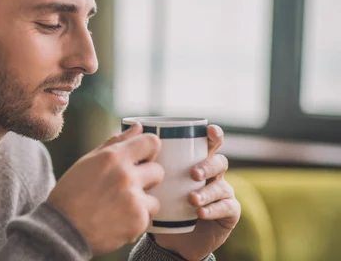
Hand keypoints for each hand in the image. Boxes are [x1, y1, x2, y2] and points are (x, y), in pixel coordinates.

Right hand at [48, 124, 164, 254]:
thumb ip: (115, 143)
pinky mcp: (138, 222)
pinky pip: (148, 218)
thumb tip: (137, 127)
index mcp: (113, 157)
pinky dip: (135, 221)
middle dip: (146, 179)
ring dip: (142, 204)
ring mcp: (134, 200)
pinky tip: (116, 222)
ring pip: (155, 198)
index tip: (142, 159)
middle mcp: (126, 176)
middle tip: (126, 188)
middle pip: (158, 171)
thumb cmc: (71, 193)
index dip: (149, 151)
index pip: (152, 142)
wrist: (62, 230)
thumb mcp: (88, 162)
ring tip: (119, 209)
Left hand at [153, 125, 240, 260]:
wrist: (170, 238)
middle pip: (219, 162)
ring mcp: (223, 193)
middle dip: (208, 165)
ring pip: (222, 186)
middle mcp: (213, 175)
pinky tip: (201, 213)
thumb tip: (134, 126)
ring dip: (207, 191)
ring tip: (192, 199)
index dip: (214, 135)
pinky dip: (214, 209)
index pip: (210, 143)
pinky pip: (227, 207)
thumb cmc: (160, 202)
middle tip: (193, 174)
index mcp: (197, 161)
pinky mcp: (229, 213)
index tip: (209, 131)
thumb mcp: (152, 180)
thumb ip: (145, 156)